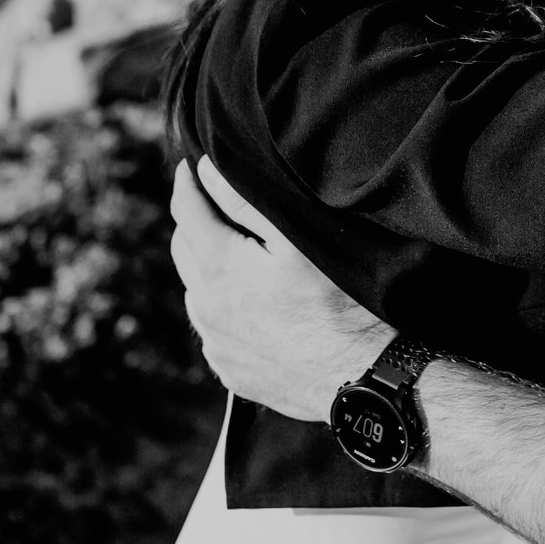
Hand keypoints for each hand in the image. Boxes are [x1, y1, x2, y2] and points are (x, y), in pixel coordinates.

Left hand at [170, 157, 393, 422]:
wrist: (362, 378)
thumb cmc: (340, 304)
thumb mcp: (297, 238)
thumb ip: (245, 199)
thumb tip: (206, 170)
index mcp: (217, 268)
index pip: (185, 210)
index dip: (187, 182)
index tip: (191, 165)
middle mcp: (205, 308)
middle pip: (183, 249)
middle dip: (194, 221)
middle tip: (215, 203)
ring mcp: (216, 345)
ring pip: (196, 291)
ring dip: (207, 267)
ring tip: (237, 253)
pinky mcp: (231, 371)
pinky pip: (214, 329)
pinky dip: (222, 308)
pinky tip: (252, 303)